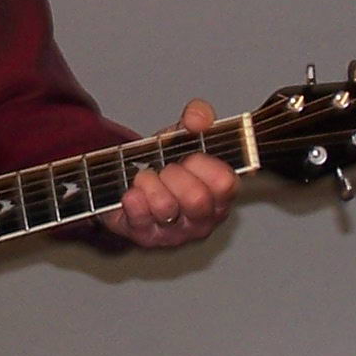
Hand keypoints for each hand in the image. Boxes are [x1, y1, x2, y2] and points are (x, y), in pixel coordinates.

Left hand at [105, 99, 237, 248]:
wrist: (129, 183)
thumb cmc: (166, 163)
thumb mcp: (184, 134)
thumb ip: (198, 117)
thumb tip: (198, 118)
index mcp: (221, 194)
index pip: (225, 183)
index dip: (204, 164)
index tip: (189, 155)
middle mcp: (204, 219)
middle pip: (197, 199)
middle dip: (175, 174)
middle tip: (166, 168)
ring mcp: (176, 234)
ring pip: (166, 208)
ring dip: (150, 183)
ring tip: (145, 177)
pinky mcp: (147, 238)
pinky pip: (139, 218)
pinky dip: (133, 198)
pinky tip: (132, 192)